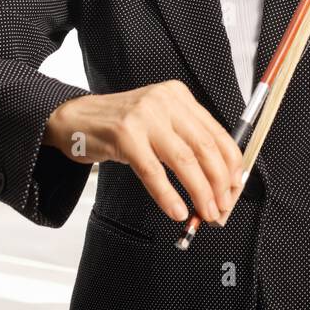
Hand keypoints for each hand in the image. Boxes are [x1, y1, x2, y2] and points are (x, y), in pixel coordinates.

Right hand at [42, 80, 243, 224]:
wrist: (74, 119)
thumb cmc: (119, 126)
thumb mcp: (158, 122)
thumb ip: (186, 142)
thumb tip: (216, 180)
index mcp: (178, 97)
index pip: (217, 133)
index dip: (231, 165)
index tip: (235, 188)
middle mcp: (165, 101)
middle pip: (205, 148)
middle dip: (219, 183)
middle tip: (221, 207)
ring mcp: (144, 116)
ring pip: (185, 161)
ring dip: (199, 193)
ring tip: (204, 213)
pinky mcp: (124, 135)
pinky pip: (153, 172)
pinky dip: (168, 196)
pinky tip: (177, 211)